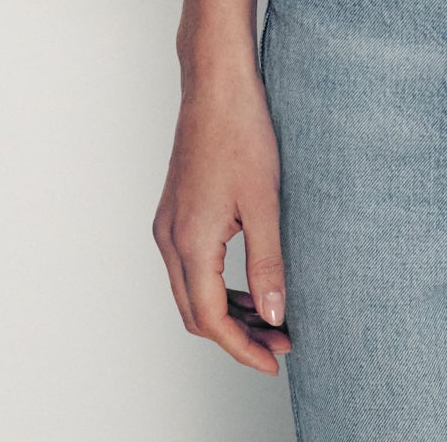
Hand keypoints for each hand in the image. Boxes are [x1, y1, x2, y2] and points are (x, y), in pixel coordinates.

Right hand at [152, 66, 290, 373]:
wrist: (216, 84)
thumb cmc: (241, 131)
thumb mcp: (265, 201)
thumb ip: (268, 262)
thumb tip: (273, 315)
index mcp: (190, 242)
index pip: (211, 320)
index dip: (242, 349)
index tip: (274, 361)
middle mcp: (170, 238)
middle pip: (195, 314)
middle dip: (236, 337)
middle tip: (278, 343)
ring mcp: (168, 224)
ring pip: (190, 292)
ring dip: (227, 312)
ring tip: (269, 318)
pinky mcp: (175, 211)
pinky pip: (189, 267)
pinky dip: (217, 285)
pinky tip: (248, 283)